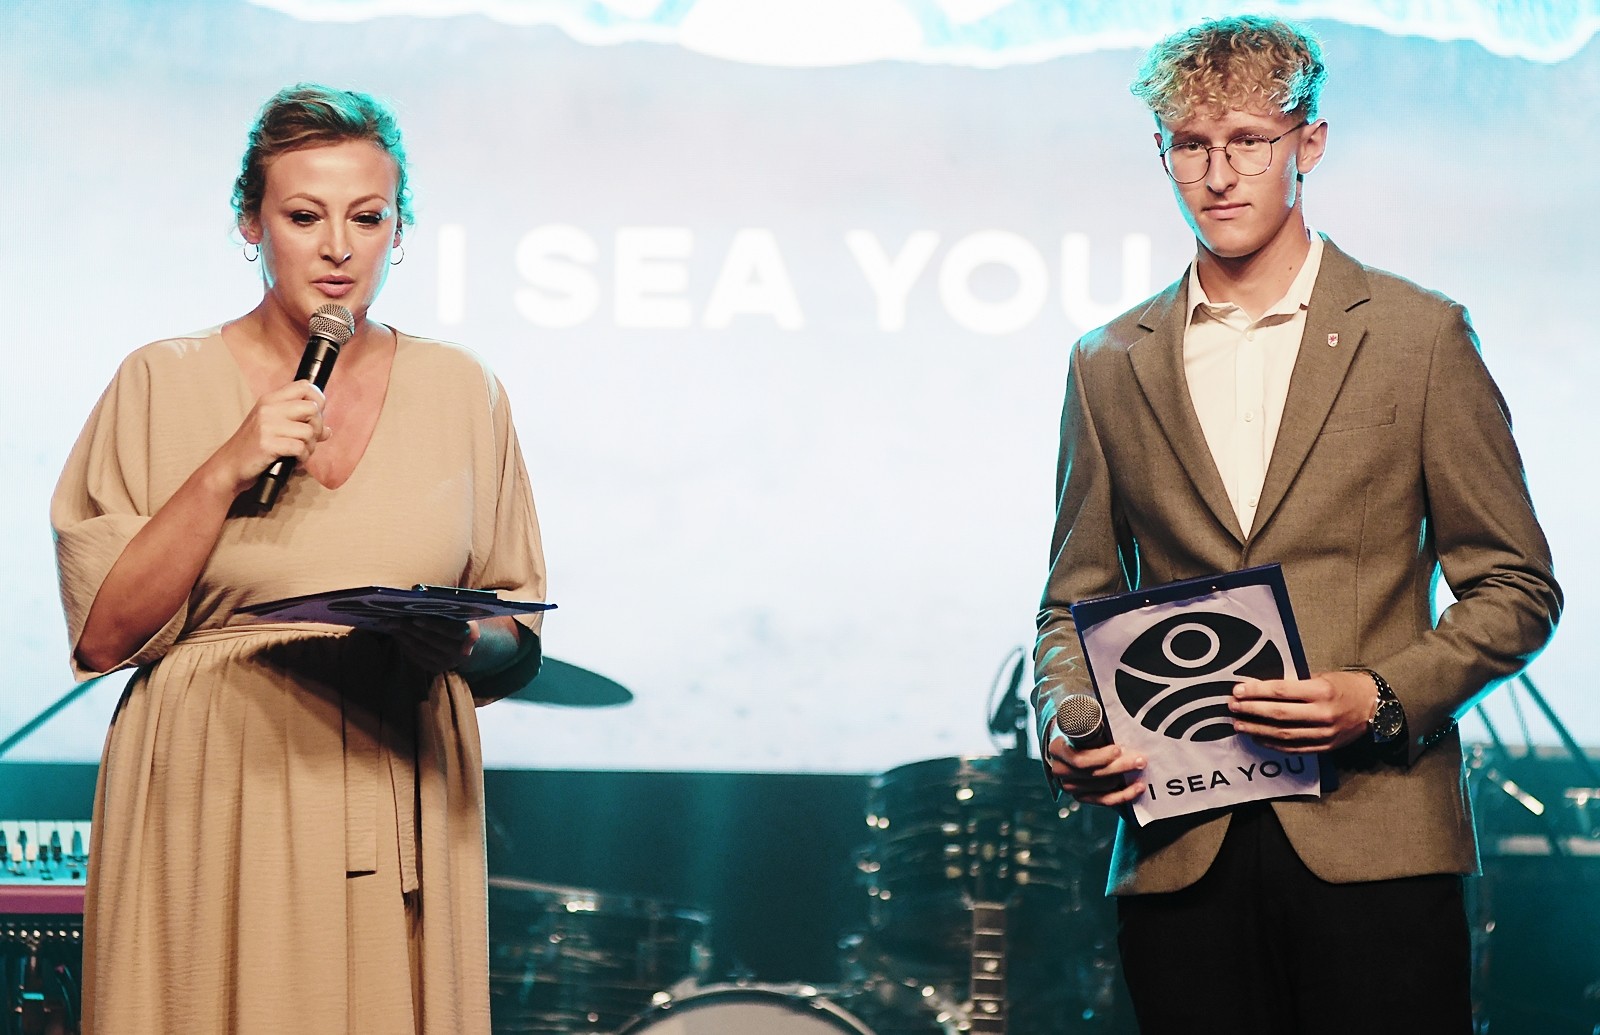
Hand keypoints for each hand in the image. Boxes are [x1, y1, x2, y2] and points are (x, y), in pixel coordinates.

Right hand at [207, 380, 330, 495]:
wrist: (230, 465)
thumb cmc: (254, 446)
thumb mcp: (274, 427)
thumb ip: (300, 424)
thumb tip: (328, 431)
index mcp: (270, 399)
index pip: (304, 386)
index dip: (318, 399)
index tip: (316, 416)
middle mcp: (269, 408)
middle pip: (312, 408)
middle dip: (318, 426)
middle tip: (310, 439)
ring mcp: (267, 425)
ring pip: (310, 431)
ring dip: (311, 446)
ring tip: (301, 452)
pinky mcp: (268, 444)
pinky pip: (301, 447)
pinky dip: (303, 457)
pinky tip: (295, 460)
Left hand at [380, 616, 478, 674]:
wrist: (465, 644)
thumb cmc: (458, 621)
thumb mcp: (458, 613)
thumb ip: (445, 607)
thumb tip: (418, 594)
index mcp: (470, 634)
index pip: (450, 630)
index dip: (432, 624)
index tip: (414, 618)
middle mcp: (461, 652)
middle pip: (431, 639)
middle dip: (410, 628)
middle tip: (393, 619)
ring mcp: (448, 663)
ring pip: (421, 649)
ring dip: (403, 637)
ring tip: (391, 626)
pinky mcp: (436, 669)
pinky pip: (416, 657)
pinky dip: (404, 646)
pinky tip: (397, 636)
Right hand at [1044, 732, 1146, 806]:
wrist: (1067, 746)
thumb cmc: (1077, 732)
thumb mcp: (1078, 724)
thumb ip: (1090, 723)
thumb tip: (1115, 721)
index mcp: (1058, 750)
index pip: (1080, 759)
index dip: (1101, 756)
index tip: (1118, 749)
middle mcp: (1061, 770)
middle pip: (1094, 774)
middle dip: (1120, 766)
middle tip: (1139, 759)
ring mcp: (1070, 786)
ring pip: (1103, 787)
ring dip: (1125, 778)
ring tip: (1139, 768)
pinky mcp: (1081, 797)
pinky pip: (1105, 799)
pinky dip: (1124, 795)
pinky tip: (1137, 787)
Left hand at [1228, 670, 1376, 752]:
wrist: (1374, 706)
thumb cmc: (1344, 686)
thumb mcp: (1322, 677)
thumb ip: (1295, 684)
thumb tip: (1260, 687)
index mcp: (1322, 691)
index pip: (1282, 691)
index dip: (1256, 691)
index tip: (1238, 690)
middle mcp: (1323, 714)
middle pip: (1279, 714)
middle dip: (1251, 710)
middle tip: (1232, 706)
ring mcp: (1324, 734)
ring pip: (1283, 735)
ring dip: (1257, 730)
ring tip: (1239, 724)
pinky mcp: (1324, 747)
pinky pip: (1293, 748)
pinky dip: (1272, 744)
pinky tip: (1257, 738)